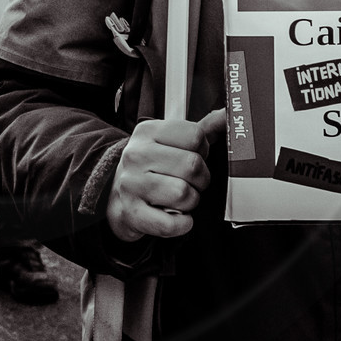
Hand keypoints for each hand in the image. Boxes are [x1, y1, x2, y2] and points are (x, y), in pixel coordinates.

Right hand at [106, 109, 226, 243]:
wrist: (114, 193)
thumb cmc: (150, 167)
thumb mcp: (169, 141)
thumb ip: (201, 129)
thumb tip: (226, 115)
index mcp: (148, 132)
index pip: (195, 136)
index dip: (202, 150)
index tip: (191, 157)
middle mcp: (136, 155)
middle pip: (193, 165)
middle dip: (200, 179)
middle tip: (189, 182)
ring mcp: (131, 184)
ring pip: (183, 194)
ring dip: (190, 202)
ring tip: (179, 199)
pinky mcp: (131, 213)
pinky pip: (170, 224)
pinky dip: (181, 225)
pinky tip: (176, 217)